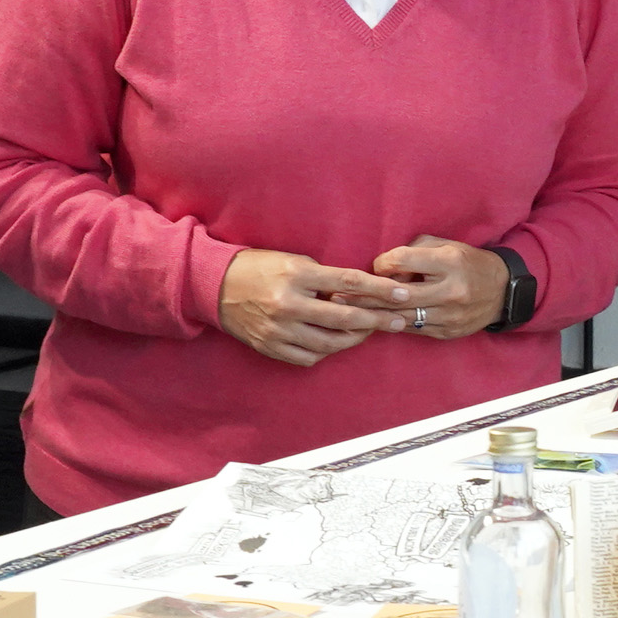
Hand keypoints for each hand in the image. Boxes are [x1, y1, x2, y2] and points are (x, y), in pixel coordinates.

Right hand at [217, 249, 408, 366]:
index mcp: (296, 275)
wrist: (215, 286)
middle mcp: (288, 304)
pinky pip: (308, 357)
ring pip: (329, 342)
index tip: (402, 294)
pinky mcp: (269, 347)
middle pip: (344, 318)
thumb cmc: (261, 267)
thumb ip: (325, 277)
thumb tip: (360, 292)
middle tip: (399, 321)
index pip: (348, 283)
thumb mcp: (294, 260)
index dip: (380, 290)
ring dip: (355, 339)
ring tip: (369, 331)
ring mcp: (278, 329)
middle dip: (377, 321)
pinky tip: (337, 342)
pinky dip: (327, 351)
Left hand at [344, 235, 511, 338]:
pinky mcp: (448, 332)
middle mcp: (450, 290)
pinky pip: (413, 329)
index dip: (384, 263)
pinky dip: (393, 325)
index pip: (403, 261)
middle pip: (397, 294)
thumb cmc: (469, 262)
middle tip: (338, 295)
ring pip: (402, 316)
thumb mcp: (448, 245)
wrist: (504, 291)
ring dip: (373, 314)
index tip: (377, 265)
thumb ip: (416, 250)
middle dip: (365, 294)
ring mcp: (450, 315)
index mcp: (450, 262)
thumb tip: (384, 264)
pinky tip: (375, 322)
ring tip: (348, 312)